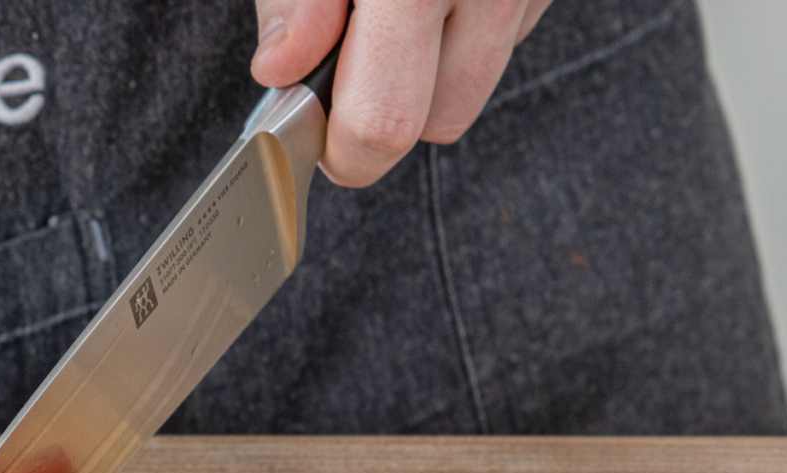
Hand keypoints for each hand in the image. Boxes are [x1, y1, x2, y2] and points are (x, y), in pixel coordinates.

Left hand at [251, 0, 553, 186]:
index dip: (338, 145)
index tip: (309, 130)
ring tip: (392, 8)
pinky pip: (507, 36)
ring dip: (428, 69)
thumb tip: (279, 71)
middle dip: (382, 112)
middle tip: (344, 60)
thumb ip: (298, 1)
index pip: (382, 124)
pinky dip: (464, 28)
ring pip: (475, 85)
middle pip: (438, 125)